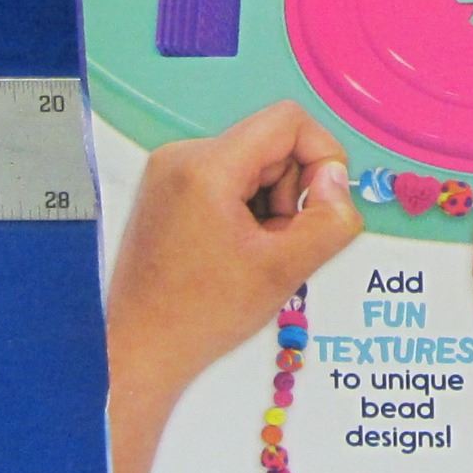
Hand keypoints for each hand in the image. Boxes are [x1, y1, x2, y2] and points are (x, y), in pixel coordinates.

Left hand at [103, 101, 363, 472]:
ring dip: (271, 203)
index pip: (288, 121)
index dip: (322, 154)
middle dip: (292, 191)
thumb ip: (330, 220)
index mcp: (207, 166)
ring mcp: (170, 171)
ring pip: (254, 163)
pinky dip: (247, 209)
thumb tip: (336, 180)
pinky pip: (229, 178)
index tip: (323, 203)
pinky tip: (235, 250)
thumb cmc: (201, 315)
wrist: (135, 350)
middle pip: (271, 144)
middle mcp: (183, 155)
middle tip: (281, 243)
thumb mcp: (285, 270)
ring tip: (255, 252)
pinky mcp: (167, 188)